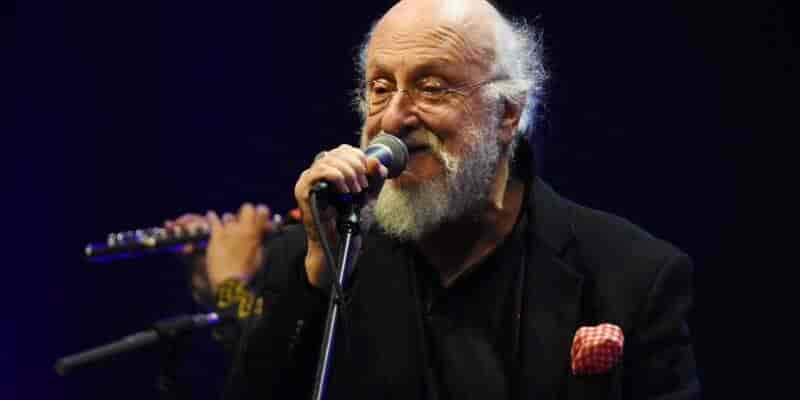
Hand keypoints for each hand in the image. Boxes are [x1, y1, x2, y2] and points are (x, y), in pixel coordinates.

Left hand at [205, 203, 274, 289]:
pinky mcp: (216, 236)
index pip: (262, 210)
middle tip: (243, 221)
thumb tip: (262, 233)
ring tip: (228, 229)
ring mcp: (229, 232)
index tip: (259, 215)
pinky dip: (212, 217)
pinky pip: (214, 220)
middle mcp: (243, 229)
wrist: (230, 281)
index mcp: (256, 234)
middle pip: (247, 207)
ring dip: (229, 221)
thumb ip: (261, 242)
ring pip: (229, 216)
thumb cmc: (246, 272)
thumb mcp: (259, 257)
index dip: (260, 211)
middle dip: (245, 213)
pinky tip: (210, 215)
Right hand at [293, 145, 386, 287]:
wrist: (340, 243)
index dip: (358, 157)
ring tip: (355, 191)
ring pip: (329, 160)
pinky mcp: (302, 189)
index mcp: (331, 170)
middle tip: (362, 185)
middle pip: (337, 152)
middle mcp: (317, 172)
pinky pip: (320, 172)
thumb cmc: (351, 221)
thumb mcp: (369, 196)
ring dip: (348, 173)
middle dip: (356, 166)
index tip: (368, 175)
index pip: (344, 150)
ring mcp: (308, 179)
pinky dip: (337, 178)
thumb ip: (375, 179)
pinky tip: (345, 192)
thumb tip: (376, 161)